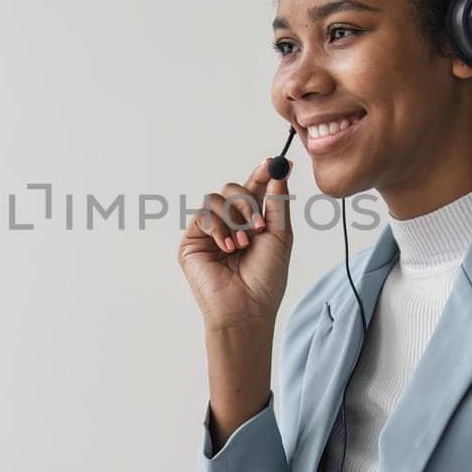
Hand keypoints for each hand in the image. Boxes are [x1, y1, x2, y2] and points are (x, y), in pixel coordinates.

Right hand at [178, 158, 293, 331]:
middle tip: (258, 225)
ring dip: (234, 219)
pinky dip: (219, 229)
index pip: (253, 189)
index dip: (261, 174)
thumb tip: (279, 170)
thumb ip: (277, 202)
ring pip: (216, 199)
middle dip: (247, 202)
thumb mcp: (279, 236)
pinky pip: (203, 216)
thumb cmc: (265, 279)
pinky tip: (228, 248)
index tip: (272, 163)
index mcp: (251, 221)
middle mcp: (229, 223)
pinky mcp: (192, 241)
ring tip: (243, 244)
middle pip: (232, 189)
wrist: (246, 307)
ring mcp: (209, 232)